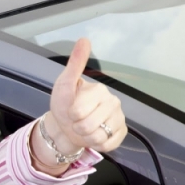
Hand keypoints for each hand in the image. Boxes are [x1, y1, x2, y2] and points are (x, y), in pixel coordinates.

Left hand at [48, 38, 126, 153]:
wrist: (65, 126)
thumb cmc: (64, 104)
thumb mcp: (64, 84)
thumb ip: (75, 64)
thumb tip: (84, 39)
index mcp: (100, 90)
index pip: (78, 111)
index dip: (70, 115)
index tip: (71, 109)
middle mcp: (113, 103)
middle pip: (88, 126)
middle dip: (77, 127)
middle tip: (76, 120)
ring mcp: (119, 119)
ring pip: (97, 137)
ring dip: (85, 137)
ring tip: (84, 128)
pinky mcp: (121, 133)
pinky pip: (108, 145)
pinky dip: (97, 145)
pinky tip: (94, 135)